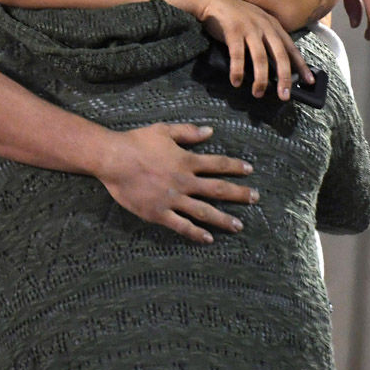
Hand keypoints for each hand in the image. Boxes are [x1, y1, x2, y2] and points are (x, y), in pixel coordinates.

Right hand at [100, 122, 257, 243]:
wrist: (113, 159)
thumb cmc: (137, 142)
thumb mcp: (164, 130)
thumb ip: (188, 132)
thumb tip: (210, 131)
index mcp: (186, 161)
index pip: (217, 165)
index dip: (235, 167)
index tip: (250, 170)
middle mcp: (184, 181)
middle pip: (217, 189)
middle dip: (239, 194)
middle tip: (255, 198)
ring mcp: (173, 199)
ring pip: (204, 211)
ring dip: (223, 219)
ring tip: (239, 226)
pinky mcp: (159, 213)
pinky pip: (181, 225)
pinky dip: (196, 233)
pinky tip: (208, 239)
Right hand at [194, 0, 311, 98]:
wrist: (213, 0)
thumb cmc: (235, 16)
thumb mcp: (257, 23)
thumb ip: (267, 39)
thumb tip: (274, 66)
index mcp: (273, 25)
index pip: (291, 48)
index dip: (301, 66)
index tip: (309, 81)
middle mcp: (265, 26)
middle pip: (280, 55)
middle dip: (284, 77)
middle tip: (285, 96)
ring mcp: (249, 28)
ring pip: (261, 58)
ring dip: (261, 79)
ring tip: (258, 93)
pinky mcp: (233, 31)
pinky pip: (238, 55)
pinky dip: (238, 70)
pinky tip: (236, 82)